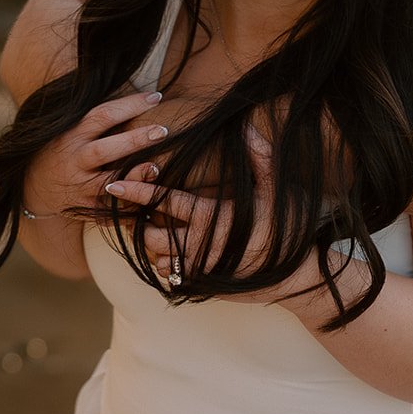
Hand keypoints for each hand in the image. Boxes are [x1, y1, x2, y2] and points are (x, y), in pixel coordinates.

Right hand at [22, 91, 168, 218]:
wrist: (33, 188)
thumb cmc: (64, 149)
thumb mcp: (71, 129)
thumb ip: (100, 117)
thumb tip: (139, 93)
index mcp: (72, 134)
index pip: (102, 115)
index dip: (130, 105)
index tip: (156, 97)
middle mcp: (74, 160)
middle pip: (105, 150)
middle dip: (134, 140)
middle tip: (164, 130)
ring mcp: (78, 186)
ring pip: (107, 183)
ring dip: (132, 176)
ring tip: (156, 168)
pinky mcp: (85, 208)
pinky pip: (109, 210)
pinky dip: (129, 208)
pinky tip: (151, 202)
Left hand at [105, 127, 320, 305]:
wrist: (297, 276)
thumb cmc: (288, 228)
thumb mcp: (276, 189)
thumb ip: (259, 156)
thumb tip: (245, 126)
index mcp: (214, 218)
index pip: (165, 201)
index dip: (137, 191)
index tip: (114, 183)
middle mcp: (202, 246)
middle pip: (151, 234)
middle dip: (138, 222)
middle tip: (132, 212)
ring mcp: (201, 270)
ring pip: (157, 258)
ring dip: (149, 245)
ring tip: (149, 230)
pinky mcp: (203, 287)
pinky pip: (170, 277)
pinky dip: (164, 265)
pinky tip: (170, 252)